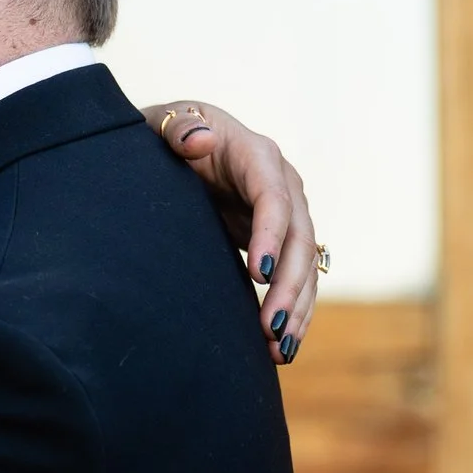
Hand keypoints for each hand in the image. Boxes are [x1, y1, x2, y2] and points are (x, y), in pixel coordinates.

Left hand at [143, 101, 317, 364]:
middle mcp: (283, 185)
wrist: (181, 145)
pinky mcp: (281, 242)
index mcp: (257, 155)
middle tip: (269, 327)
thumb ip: (179, 129)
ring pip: (306, 266)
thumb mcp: (166, 122)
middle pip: (299, 239)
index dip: (270, 235)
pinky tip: (281, 348)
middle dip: (289, 286)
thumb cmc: (171, 132)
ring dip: (297, 309)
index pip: (274, 198)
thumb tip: (202, 139)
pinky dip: (293, 312)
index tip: (257, 274)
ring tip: (279, 350)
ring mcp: (287, 215)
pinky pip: (296, 279)